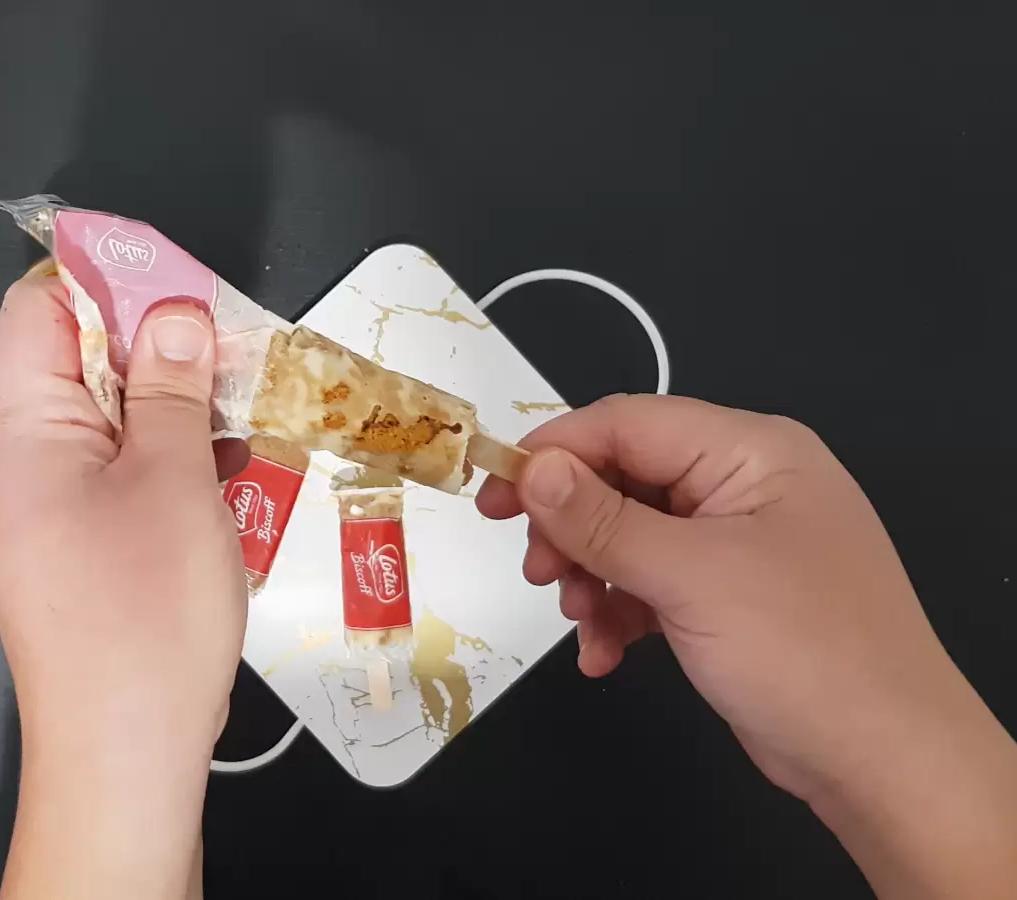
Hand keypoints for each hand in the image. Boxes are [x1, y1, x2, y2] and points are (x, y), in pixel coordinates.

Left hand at [0, 261, 245, 898]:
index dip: (102, 280)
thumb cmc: (145, 613)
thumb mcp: (173, 479)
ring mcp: (43, 518)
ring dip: (170, 410)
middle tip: (232, 350)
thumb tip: (170, 311)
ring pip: (104, 427)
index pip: (35, 314)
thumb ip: (169, 385)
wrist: (122, 755)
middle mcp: (17, 468)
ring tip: (242, 414)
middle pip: (73, 367)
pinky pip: (113, 482)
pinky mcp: (74, 558)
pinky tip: (226, 476)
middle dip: (154, 347)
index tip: (180, 281)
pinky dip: (165, 466)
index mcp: (23, 434)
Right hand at [478, 394, 1016, 898]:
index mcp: (751, 452)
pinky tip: (605, 654)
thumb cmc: (804, 652)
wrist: (883, 759)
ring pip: (630, 535)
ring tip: (579, 620)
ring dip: (591, 577)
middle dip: (572, 526)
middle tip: (537, 571)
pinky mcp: (731, 596)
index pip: (627, 424)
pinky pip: (652, 583)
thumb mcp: (689, 577)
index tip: (492, 496)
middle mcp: (746, 484)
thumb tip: (533, 468)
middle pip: (624, 478)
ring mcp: (739, 543)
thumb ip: (602, 519)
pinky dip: (619, 613)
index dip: (554, 454)